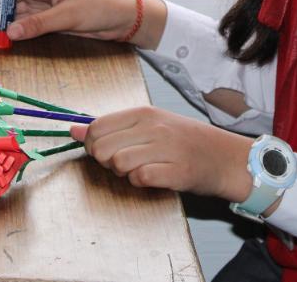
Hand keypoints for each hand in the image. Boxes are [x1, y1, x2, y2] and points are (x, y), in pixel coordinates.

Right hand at [0, 0, 166, 47]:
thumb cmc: (101, 5)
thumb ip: (38, 24)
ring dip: (4, 25)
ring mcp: (47, 4)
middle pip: (10, 0)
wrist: (126, 16)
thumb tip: (10, 32)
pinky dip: (18, 30)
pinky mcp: (54, 18)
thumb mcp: (69, 15)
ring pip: (18, 13)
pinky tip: (8, 40)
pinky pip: (30, 23)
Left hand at [71, 106, 253, 200]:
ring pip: (118, 164)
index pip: (97, 127)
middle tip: (126, 162)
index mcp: (144, 113)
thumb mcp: (149, 125)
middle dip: (106, 161)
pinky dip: (142, 182)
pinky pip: (140, 179)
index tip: (106, 150)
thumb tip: (72, 129)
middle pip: (102, 148)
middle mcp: (153, 127)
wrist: (224, 157)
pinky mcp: (176, 171)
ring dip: (124, 174)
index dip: (92, 144)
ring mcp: (166, 148)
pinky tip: (155, 177)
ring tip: (142, 169)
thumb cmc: (183, 141)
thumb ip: (111, 127)